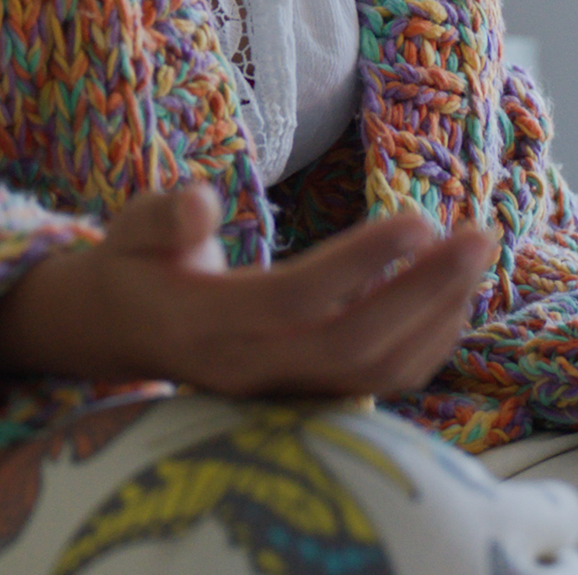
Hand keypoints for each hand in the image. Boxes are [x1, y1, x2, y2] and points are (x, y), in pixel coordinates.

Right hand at [0, 185, 497, 400]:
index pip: (301, 298)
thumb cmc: (133, 265)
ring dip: (435, 317)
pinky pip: (375, 381)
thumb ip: (162, 216)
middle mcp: (252, 369)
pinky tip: (450, 298)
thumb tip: (200, 201)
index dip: (362, 264)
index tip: (417, 220)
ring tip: (474, 257)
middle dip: (424, 293)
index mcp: (210, 325)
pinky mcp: (303, 393)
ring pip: (374, 370)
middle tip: (477, 236)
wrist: (119, 332)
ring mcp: (281, 390)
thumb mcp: (129, 228)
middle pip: (356, 343)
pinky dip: (423, 345)